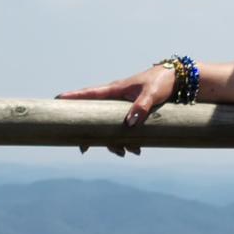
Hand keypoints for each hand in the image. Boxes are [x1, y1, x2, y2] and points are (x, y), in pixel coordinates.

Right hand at [56, 64, 174, 156]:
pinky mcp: (133, 114)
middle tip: (84, 148)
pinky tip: (136, 150)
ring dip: (115, 142)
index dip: (71, 98)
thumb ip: (141, 107)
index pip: (88, 94)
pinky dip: (128, 141)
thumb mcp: (152, 94)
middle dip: (91, 135)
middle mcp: (115, 99)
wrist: (178, 81)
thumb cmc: (161, 82)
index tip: (55, 101)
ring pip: (110, 128)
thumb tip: (129, 124)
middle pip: (95, 117)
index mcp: (115, 89)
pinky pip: (124, 130)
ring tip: (126, 152)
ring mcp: (123, 107)